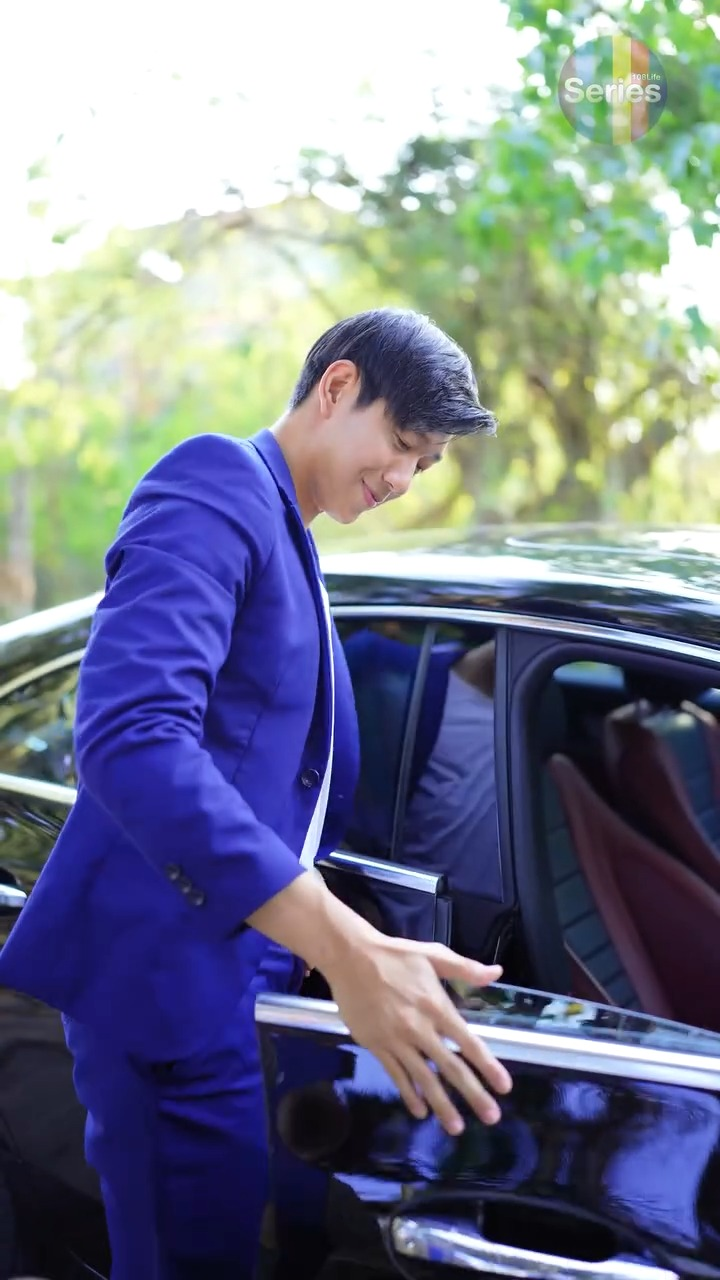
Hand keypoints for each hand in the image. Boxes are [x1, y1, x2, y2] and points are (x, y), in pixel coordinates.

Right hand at [322, 935, 511, 1134]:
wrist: (350, 957)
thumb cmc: (395, 955)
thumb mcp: (432, 955)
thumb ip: (465, 968)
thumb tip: (497, 972)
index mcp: (436, 1006)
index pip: (468, 1042)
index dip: (488, 1066)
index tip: (504, 1087)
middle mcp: (420, 1028)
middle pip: (450, 1067)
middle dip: (473, 1094)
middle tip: (492, 1117)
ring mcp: (396, 1040)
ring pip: (423, 1079)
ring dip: (442, 1105)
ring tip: (457, 1128)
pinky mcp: (376, 1045)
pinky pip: (396, 1075)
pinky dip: (409, 1094)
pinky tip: (419, 1111)